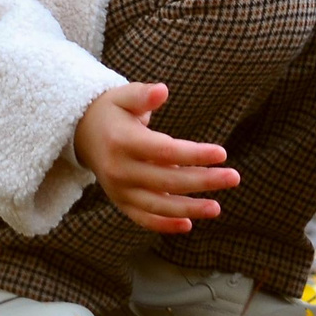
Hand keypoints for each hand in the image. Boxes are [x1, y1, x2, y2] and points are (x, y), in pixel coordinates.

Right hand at [71, 81, 237, 234]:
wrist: (81, 134)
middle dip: (203, 181)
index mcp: (122, 142)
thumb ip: (142, 94)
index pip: (164, 151)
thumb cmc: (112, 111)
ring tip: (217, 208)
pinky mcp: (120, 201)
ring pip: (157, 205)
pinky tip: (188, 225)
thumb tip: (163, 91)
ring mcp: (119, 190)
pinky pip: (143, 218)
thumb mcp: (123, 96)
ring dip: (189, 209)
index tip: (222, 153)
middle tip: (234, 177)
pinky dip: (164, 225)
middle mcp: (119, 170)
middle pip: (167, 180)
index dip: (194, 154)